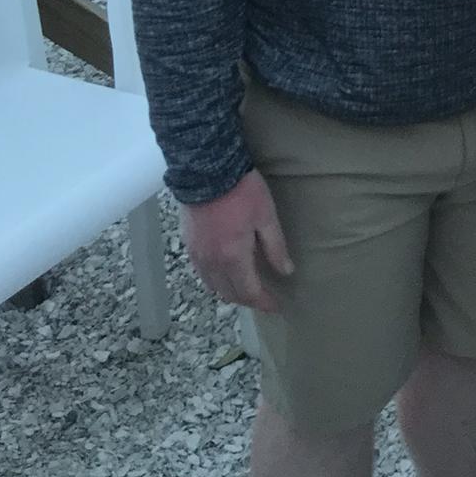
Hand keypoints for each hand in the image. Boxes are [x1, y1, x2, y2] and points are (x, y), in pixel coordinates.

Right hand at [181, 168, 293, 313]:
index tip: (276, 306)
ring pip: (213, 286)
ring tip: (246, 287)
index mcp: (233, 258)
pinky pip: (202, 273)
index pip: (249, 292)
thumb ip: (275, 247)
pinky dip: (215, 280)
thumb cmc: (242, 191)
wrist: (207, 170)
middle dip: (247, 299)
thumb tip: (286, 271)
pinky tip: (225, 271)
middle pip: (229, 293)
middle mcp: (212, 263)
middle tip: (263, 297)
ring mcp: (197, 255)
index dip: (263, 302)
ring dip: (230, 292)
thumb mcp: (266, 217)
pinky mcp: (189, 244)